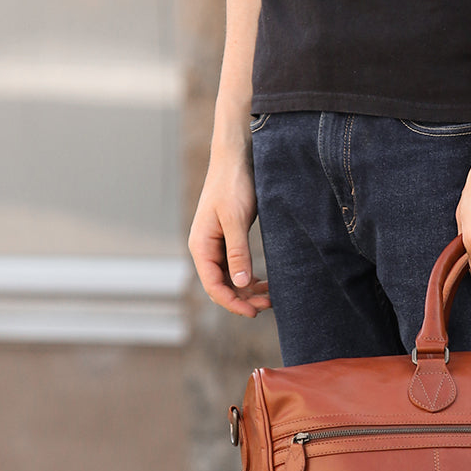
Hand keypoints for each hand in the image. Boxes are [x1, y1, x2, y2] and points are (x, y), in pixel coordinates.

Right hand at [187, 141, 271, 317]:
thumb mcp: (236, 219)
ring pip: (230, 279)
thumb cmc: (233, 184)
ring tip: (269, 296)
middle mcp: (206, 249)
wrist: (236, 158)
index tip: (254, 312)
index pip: (213, 286)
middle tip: (268, 305)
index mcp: (200, 246)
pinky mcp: (229, 239)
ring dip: (247, 291)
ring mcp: (217, 245)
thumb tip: (241, 283)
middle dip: (242, 300)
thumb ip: (238, 251)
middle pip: (221, 286)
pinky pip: (236, 267)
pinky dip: (249, 277)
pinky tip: (264, 282)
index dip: (232, 303)